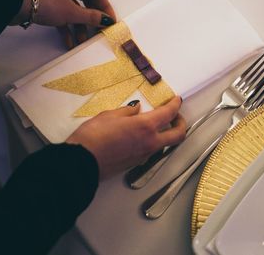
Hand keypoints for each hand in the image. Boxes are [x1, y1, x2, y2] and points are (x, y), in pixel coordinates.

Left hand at [11, 0, 115, 48]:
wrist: (15, 5)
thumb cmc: (46, 3)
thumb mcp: (71, 12)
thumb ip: (91, 17)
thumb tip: (106, 20)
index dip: (105, 8)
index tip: (111, 22)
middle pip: (85, 3)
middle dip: (90, 21)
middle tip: (98, 33)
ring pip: (73, 11)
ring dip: (78, 28)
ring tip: (81, 42)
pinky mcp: (48, 4)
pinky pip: (62, 15)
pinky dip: (66, 28)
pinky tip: (69, 43)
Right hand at [66, 97, 186, 179]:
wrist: (82, 162)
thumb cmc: (93, 136)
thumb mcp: (109, 115)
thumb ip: (127, 111)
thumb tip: (136, 108)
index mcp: (146, 127)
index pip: (169, 114)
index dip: (175, 105)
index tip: (177, 100)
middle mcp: (150, 142)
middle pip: (178, 135)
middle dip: (181, 123)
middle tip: (175, 116)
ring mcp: (144, 155)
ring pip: (164, 144)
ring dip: (165, 134)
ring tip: (155, 125)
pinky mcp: (135, 163)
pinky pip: (150, 151)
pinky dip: (151, 142)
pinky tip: (140, 136)